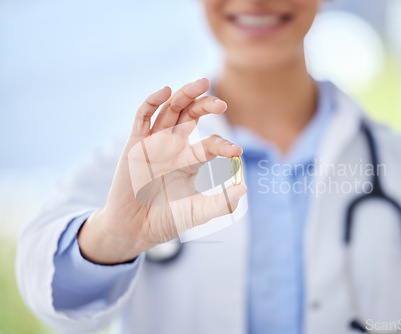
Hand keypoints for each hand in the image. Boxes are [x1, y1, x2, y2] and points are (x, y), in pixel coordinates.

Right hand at [78, 78, 246, 263]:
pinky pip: (142, 117)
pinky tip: (165, 91)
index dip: (223, 145)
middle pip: (191, 115)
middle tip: (222, 103)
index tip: (236, 151)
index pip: (210, 143)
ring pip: (170, 110)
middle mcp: (174, 147)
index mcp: (191, 160)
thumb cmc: (166, 220)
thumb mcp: (196, 213)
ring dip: (184, 94)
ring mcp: (154, 143)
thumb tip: (244, 189)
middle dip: (205, 104)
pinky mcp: (134, 144)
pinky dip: (152, 102)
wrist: (134, 230)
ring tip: (201, 83)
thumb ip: (219, 204)